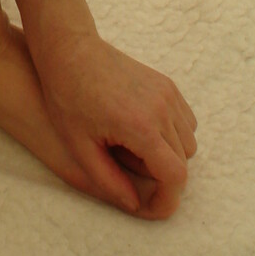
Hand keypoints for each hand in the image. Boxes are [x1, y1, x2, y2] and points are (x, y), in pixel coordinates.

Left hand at [34, 30, 196, 218]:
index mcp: (140, 126)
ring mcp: (166, 93)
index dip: (167, 199)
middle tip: (130, 171)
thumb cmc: (67, 96)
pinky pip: (185, 121)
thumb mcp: (79, 145)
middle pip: (183, 162)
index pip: (175, 176)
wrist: (68, 49)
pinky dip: (173, 133)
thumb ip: (109, 180)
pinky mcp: (166, 83)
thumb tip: (135, 205)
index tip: (150, 206)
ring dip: (170, 154)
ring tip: (134, 148)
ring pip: (188, 142)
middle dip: (162, 177)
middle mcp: (161, 109)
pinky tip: (143, 131)